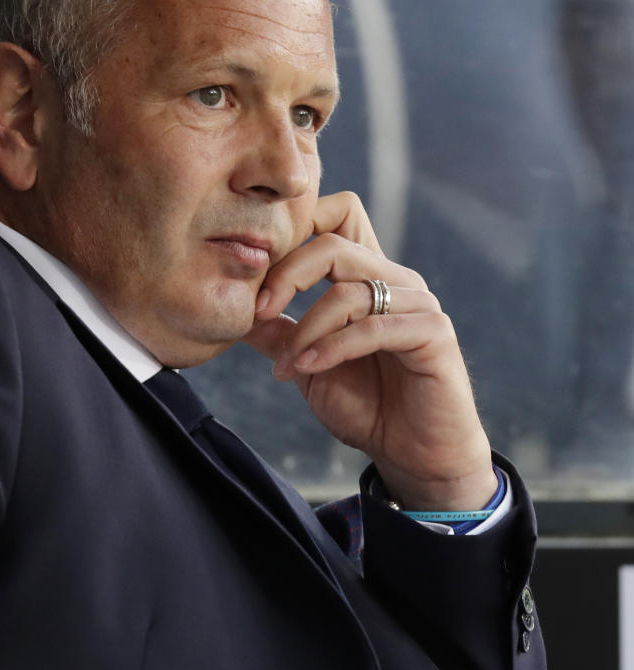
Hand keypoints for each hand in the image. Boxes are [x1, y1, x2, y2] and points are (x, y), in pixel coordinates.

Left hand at [245, 192, 495, 511]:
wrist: (414, 455)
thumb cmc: (368, 407)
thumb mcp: (309, 368)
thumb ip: (279, 337)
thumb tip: (237, 314)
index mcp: (366, 278)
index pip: (339, 215)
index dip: (297, 226)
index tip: (256, 272)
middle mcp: (395, 281)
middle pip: (333, 244)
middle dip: (287, 275)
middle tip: (259, 312)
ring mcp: (417, 304)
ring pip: (349, 290)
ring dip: (307, 329)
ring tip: (286, 365)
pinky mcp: (433, 333)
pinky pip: (374, 327)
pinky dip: (333, 347)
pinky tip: (309, 368)